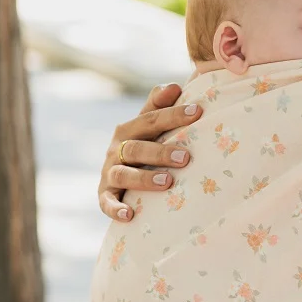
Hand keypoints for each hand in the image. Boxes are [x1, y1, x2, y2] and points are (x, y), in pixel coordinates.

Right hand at [98, 83, 201, 219]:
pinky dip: (115, 209)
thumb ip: (158, 106)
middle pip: (136, 148)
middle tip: (186, 157)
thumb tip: (174, 86)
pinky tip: (130, 215)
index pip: (151, 119)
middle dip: (161, 152)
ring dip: (144, 179)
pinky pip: (106, 203)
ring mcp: (109, 173)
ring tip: (168, 182)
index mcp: (128, 129)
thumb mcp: (149, 125)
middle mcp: (116, 149)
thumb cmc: (145, 146)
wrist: (119, 177)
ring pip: (124, 174)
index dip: (173, 115)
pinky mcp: (104, 195)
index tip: (198, 112)